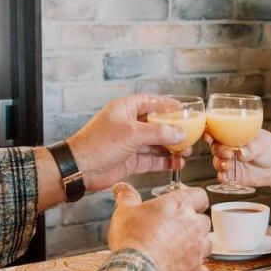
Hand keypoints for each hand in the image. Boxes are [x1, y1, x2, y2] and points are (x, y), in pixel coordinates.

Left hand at [67, 95, 189, 191]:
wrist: (80, 168)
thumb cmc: (98, 144)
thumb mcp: (132, 133)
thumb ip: (159, 133)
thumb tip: (179, 133)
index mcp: (124, 109)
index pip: (150, 101)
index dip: (166, 104)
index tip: (183, 109)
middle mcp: (128, 125)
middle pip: (156, 124)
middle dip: (173, 129)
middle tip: (189, 133)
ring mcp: (129, 143)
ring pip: (156, 143)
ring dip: (171, 147)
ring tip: (187, 150)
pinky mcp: (130, 160)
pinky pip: (152, 159)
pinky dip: (164, 161)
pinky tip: (177, 163)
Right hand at [107, 183, 211, 270]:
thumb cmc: (133, 239)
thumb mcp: (124, 212)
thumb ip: (127, 197)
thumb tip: (121, 188)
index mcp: (179, 206)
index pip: (199, 195)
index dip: (194, 200)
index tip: (185, 205)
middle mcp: (194, 225)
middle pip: (204, 221)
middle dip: (193, 225)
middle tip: (175, 231)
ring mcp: (198, 249)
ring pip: (206, 245)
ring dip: (196, 247)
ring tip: (177, 252)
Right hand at [209, 129, 270, 188]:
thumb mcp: (263, 144)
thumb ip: (252, 148)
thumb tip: (241, 152)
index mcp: (233, 135)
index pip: (217, 132)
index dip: (209, 133)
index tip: (209, 136)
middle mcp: (229, 148)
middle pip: (215, 148)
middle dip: (219, 151)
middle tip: (229, 154)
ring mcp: (230, 163)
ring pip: (218, 163)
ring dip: (220, 164)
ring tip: (228, 165)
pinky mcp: (234, 176)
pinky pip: (224, 177)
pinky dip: (223, 178)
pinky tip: (225, 177)